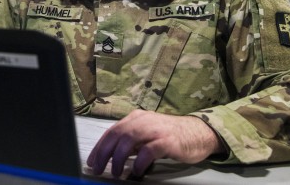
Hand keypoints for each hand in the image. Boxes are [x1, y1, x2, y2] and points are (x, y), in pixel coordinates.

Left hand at [87, 110, 223, 177]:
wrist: (198, 132)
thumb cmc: (171, 135)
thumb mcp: (147, 134)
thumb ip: (131, 141)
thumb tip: (111, 155)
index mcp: (136, 118)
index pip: (112, 131)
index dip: (100, 147)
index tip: (92, 161)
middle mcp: (143, 120)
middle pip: (117, 135)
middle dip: (105, 153)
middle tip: (99, 168)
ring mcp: (156, 129)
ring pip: (129, 140)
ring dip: (119, 158)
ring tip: (117, 172)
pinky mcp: (167, 141)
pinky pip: (148, 150)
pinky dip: (139, 162)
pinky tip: (137, 171)